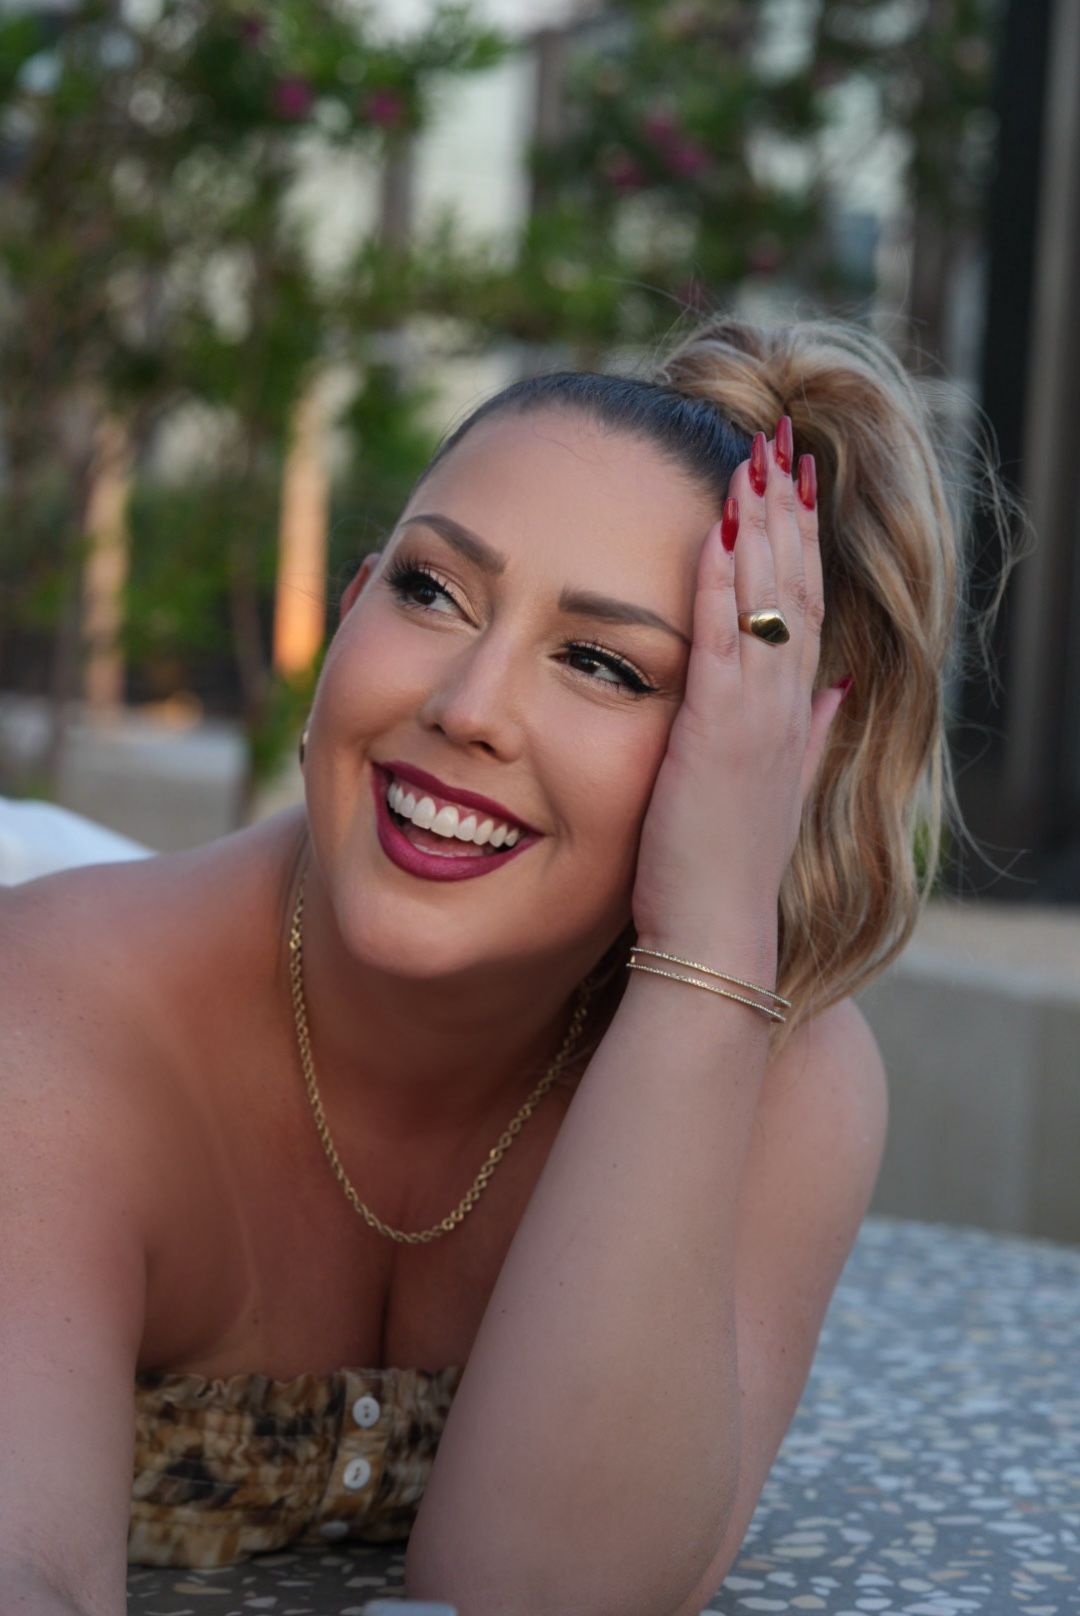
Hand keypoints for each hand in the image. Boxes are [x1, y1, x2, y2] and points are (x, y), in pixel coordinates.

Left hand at [630, 421, 847, 958]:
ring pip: (769, 601)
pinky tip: (716, 524)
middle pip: (795, 588)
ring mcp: (759, 717)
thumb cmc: (727, 868)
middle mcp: (788, 708)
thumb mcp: (776, 791)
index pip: (804, 611)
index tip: (796, 486)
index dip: (803, 543)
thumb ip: (807, 736)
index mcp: (796, 718)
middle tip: (782, 443)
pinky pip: (722, 637)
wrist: (718, 935)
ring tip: (757, 458)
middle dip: (790, 511)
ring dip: (763, 525)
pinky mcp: (719, 732)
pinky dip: (720, 577)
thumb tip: (831, 693)